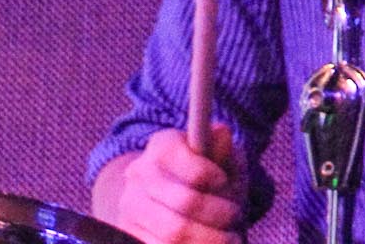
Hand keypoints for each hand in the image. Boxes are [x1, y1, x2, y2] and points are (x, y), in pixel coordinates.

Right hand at [103, 127, 243, 243]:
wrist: (167, 194)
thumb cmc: (205, 171)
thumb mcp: (219, 155)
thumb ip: (222, 149)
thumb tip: (221, 132)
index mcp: (162, 145)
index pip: (190, 166)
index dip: (213, 179)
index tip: (227, 183)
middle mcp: (138, 175)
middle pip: (185, 203)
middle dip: (218, 214)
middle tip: (236, 216)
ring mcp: (129, 209)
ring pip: (173, 234)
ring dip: (208, 238)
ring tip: (230, 238)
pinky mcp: (128, 236)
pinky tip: (210, 243)